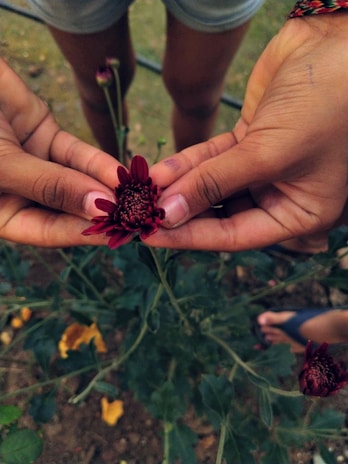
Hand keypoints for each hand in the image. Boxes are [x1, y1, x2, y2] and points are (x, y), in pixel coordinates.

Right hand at [0, 57, 119, 246]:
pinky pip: (77, 155)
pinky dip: (98, 163)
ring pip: (77, 181)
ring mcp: (36, 166)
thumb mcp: (2, 164)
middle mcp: (20, 194)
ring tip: (137, 197)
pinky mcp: (46, 138)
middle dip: (102, 213)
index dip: (81, 233)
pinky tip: (122, 172)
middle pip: (68, 209)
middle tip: (137, 218)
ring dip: (106, 188)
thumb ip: (50, 186)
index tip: (117, 235)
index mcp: (2, 214)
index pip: (48, 231)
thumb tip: (97, 207)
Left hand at [147, 13, 347, 250]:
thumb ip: (214, 185)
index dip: (191, 237)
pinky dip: (185, 163)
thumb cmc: (324, 106)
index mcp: (298, 214)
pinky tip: (157, 170)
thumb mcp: (267, 154)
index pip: (235, 236)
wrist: (337, 46)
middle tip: (138, 213)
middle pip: (219, 213)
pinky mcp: (248, 140)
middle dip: (179, 211)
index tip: (151, 236)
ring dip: (177, 186)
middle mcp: (280, 195)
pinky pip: (211, 158)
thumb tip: (167, 213)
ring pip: (211, 185)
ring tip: (140, 191)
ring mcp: (262, 168)